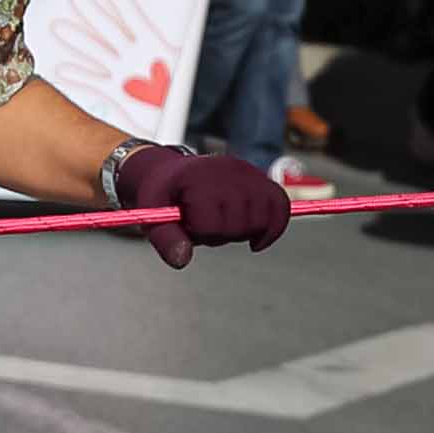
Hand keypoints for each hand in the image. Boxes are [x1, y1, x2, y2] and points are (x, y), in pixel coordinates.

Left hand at [107, 144, 292, 267]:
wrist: (170, 173)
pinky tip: (256, 241)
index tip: (186, 221)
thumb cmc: (162, 197)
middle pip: (238, 225)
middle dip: (220, 234)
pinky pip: (281, 206)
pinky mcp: (261, 180)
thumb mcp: (152, 217)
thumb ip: (165, 239)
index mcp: (199, 178)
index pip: (211, 224)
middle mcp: (228, 172)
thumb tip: (182, 260)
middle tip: (202, 223)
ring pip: (262, 220)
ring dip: (242, 231)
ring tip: (221, 222)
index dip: (197, 232)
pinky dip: (273, 227)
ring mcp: (248, 174)